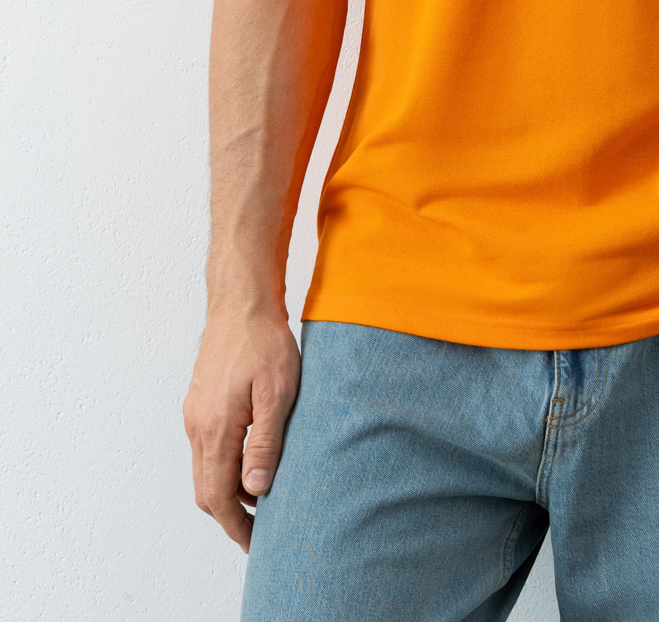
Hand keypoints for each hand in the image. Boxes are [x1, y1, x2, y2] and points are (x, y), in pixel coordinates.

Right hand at [182, 308, 300, 551]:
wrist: (242, 301)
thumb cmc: (264, 341)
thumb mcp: (277, 393)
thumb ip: (264, 444)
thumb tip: (255, 490)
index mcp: (215, 427)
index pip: (218, 496)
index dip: (236, 525)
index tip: (255, 542)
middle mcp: (197, 425)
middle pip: (206, 489)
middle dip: (231, 515)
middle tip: (260, 529)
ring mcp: (195, 413)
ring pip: (205, 469)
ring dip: (228, 489)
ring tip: (262, 497)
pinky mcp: (199, 402)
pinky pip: (207, 447)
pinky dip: (224, 465)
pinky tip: (250, 460)